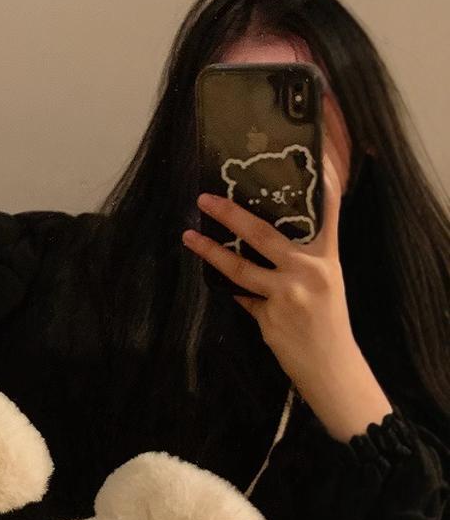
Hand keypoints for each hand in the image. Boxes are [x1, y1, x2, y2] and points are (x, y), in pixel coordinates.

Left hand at [181, 149, 391, 442]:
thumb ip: (301, 258)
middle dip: (231, 214)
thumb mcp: (326, 281)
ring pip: (239, 266)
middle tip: (205, 198)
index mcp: (327, 256)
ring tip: (189, 236)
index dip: (318, 179)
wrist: (331, 366)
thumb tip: (260, 237)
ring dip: (210, 251)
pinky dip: (226, 286)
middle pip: (263, 234)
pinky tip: (211, 275)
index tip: (304, 153)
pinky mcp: (268, 316)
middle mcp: (308, 270)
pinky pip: (239, 295)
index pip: (326, 208)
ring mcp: (287, 294)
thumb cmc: (326, 320)